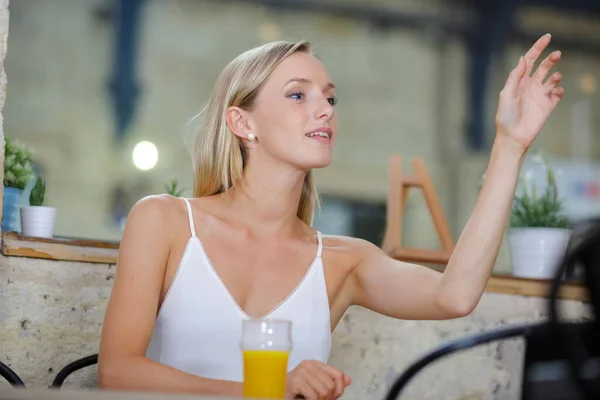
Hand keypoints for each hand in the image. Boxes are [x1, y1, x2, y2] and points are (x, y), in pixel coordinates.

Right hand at [286, 360, 350, 399]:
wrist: (278, 392)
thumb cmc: (297, 391)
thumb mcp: (317, 385)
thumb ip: (332, 382)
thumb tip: (349, 379)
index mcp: (315, 363)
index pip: (338, 374)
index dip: (339, 389)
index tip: (333, 397)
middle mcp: (308, 364)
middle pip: (331, 385)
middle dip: (327, 398)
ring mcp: (301, 372)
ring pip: (323, 392)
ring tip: (312, 399)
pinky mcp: (296, 382)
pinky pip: (314, 396)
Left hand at [495, 33, 563, 152]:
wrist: (512, 137)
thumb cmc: (505, 116)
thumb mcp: (506, 94)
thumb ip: (515, 77)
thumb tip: (522, 59)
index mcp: (519, 81)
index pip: (529, 60)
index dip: (537, 48)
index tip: (547, 37)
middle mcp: (530, 86)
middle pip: (543, 67)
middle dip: (551, 59)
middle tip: (557, 54)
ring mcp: (540, 96)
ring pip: (553, 79)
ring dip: (556, 75)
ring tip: (556, 77)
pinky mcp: (548, 106)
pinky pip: (558, 94)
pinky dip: (559, 91)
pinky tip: (555, 92)